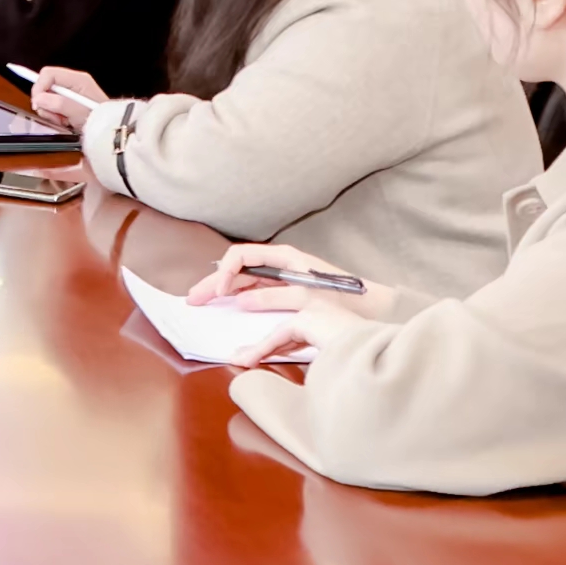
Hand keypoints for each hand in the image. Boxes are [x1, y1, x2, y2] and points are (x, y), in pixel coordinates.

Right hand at [27, 64, 110, 128]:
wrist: (110, 131)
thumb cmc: (102, 120)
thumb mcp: (78, 112)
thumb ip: (58, 104)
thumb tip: (39, 98)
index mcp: (77, 79)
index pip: (48, 74)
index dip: (39, 87)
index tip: (37, 103)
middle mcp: (73, 82)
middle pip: (46, 85)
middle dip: (45, 102)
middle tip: (54, 116)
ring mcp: (71, 92)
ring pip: (47, 97)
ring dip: (50, 111)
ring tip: (63, 120)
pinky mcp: (69, 102)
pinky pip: (53, 105)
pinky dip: (55, 115)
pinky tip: (65, 121)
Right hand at [193, 240, 385, 329]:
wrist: (373, 307)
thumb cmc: (344, 297)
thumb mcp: (306, 297)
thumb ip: (273, 297)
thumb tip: (240, 300)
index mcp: (284, 257)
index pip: (242, 257)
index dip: (225, 273)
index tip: (220, 293)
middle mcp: (280, 265)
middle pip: (238, 270)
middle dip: (213, 282)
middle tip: (192, 299)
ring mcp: (282, 279)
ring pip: (243, 282)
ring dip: (221, 291)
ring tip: (201, 302)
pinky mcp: (287, 293)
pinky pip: (255, 293)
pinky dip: (238, 298)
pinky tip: (226, 306)